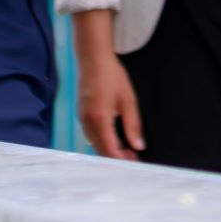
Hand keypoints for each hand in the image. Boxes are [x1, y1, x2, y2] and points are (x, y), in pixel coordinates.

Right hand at [76, 44, 143, 159]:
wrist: (93, 58)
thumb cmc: (112, 76)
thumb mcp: (128, 100)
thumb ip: (133, 125)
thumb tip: (139, 145)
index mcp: (100, 119)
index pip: (110, 149)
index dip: (122, 160)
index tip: (135, 163)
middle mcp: (87, 122)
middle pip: (101, 150)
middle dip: (116, 157)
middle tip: (133, 158)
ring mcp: (82, 119)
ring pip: (95, 144)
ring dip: (110, 150)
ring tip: (127, 150)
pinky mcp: (82, 115)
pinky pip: (91, 135)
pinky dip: (103, 141)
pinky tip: (114, 138)